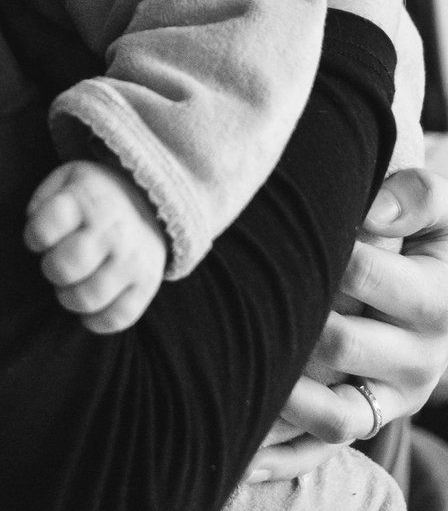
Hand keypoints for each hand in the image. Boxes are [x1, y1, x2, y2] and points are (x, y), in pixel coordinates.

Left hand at [23, 159, 166, 333]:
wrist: (149, 198)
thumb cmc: (93, 195)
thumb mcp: (67, 178)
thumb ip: (42, 199)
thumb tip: (33, 224)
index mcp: (86, 199)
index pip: (45, 228)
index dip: (35, 238)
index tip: (39, 239)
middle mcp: (112, 229)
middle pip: (67, 266)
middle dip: (53, 270)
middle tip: (57, 266)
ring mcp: (132, 258)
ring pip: (89, 297)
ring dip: (70, 298)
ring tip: (71, 286)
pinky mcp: (148, 282)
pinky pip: (119, 317)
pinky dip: (98, 321)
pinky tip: (90, 309)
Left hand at [243, 166, 447, 483]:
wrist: (444, 298)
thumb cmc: (424, 238)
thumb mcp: (438, 213)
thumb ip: (419, 197)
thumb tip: (374, 211)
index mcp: (435, 302)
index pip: (363, 273)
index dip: (315, 251)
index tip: (274, 229)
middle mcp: (418, 361)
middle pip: (337, 343)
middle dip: (286, 319)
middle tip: (233, 287)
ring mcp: (392, 400)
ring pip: (331, 412)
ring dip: (280, 392)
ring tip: (227, 362)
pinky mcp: (369, 421)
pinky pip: (324, 448)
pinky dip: (282, 455)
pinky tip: (241, 447)